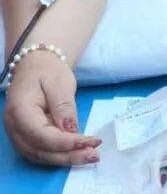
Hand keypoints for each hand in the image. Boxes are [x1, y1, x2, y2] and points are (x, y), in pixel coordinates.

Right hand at [2, 50, 99, 165]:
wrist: (35, 66)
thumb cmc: (47, 71)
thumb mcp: (60, 83)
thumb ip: (64, 108)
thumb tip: (71, 131)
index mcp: (19, 111)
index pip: (41, 135)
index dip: (66, 143)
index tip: (90, 142)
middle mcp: (14, 128)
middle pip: (40, 150)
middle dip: (68, 156)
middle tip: (94, 155)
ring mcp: (17, 135)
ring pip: (40, 155)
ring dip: (65, 159)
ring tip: (90, 156)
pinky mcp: (26, 137)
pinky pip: (40, 152)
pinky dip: (59, 155)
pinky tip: (77, 153)